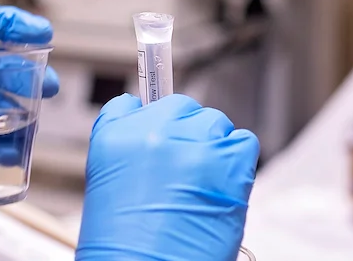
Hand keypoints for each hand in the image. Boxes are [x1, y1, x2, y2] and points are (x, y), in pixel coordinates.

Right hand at [76, 94, 259, 260]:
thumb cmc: (126, 250)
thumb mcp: (108, 191)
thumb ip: (131, 154)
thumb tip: (156, 141)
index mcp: (115, 137)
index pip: (135, 105)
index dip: (152, 122)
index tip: (161, 131)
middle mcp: (154, 131)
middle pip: (181, 108)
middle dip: (186, 135)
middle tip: (185, 171)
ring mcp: (193, 143)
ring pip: (215, 122)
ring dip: (213, 148)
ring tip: (204, 185)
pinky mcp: (228, 160)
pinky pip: (244, 141)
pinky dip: (239, 161)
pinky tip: (224, 186)